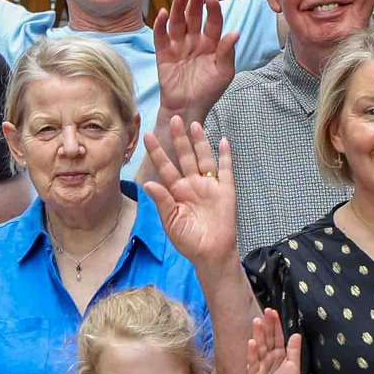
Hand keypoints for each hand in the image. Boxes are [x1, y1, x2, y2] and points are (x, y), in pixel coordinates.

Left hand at [138, 116, 238, 262]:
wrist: (211, 254)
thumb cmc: (188, 241)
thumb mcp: (171, 222)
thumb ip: (162, 201)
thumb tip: (149, 183)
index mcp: (176, 191)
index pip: (165, 167)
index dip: (157, 151)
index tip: (148, 135)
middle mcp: (192, 184)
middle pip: (184, 157)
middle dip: (179, 139)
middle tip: (174, 119)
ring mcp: (209, 186)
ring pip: (203, 158)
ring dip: (200, 142)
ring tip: (195, 125)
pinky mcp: (225, 190)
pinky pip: (226, 169)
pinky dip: (225, 155)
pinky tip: (223, 141)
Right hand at [153, 0, 239, 125]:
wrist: (188, 109)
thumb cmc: (209, 91)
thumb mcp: (224, 73)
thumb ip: (227, 52)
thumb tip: (235, 32)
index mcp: (212, 44)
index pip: (213, 22)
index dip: (212, 10)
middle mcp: (194, 41)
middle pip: (194, 17)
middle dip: (195, 2)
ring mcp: (178, 46)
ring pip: (178, 23)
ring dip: (178, 8)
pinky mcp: (164, 54)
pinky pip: (161, 37)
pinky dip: (160, 25)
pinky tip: (162, 14)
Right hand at [245, 309, 304, 373]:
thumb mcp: (294, 366)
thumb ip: (294, 350)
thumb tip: (296, 334)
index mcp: (279, 354)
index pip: (277, 336)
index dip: (275, 325)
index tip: (273, 312)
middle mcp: (269, 356)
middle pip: (267, 338)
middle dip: (266, 325)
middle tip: (265, 311)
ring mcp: (260, 364)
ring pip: (259, 346)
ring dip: (258, 334)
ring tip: (257, 322)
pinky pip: (253, 361)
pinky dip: (252, 352)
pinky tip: (252, 342)